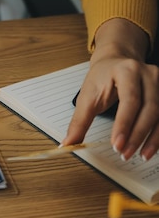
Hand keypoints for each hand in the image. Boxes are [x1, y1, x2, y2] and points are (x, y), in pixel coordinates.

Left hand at [63, 19, 158, 160]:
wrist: (116, 62)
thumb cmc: (102, 78)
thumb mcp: (87, 96)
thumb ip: (79, 121)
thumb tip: (68, 143)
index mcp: (126, 70)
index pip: (130, 99)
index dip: (124, 123)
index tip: (116, 144)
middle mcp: (148, 74)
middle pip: (149, 108)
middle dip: (137, 135)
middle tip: (124, 153)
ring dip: (152, 138)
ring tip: (141, 156)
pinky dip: (158, 134)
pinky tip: (150, 147)